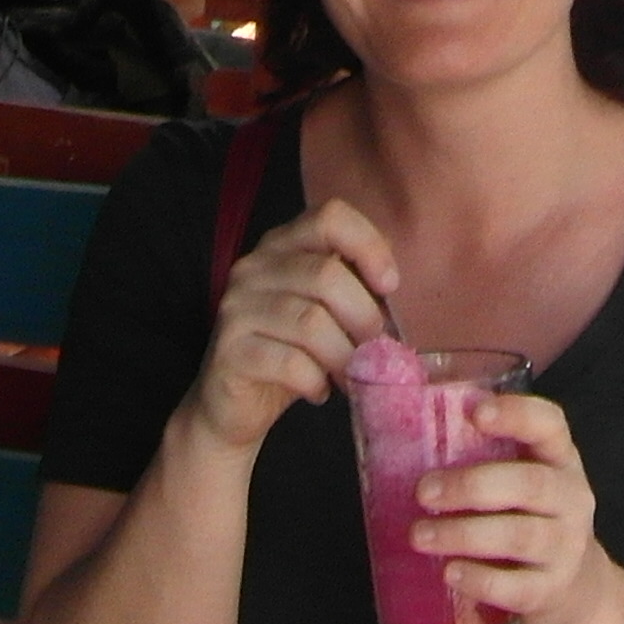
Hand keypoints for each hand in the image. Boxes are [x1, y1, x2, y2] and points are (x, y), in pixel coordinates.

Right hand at [182, 199, 398, 458]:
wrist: (231, 407)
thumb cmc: (290, 353)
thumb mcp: (326, 312)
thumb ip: (354, 288)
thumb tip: (393, 290)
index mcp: (282, 245)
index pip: (330, 217)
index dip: (368, 245)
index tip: (389, 286)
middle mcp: (254, 267)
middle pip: (326, 274)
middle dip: (364, 317)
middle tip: (375, 350)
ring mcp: (236, 307)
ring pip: (311, 322)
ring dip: (345, 357)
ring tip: (352, 376)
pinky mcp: (230, 351)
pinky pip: (290, 362)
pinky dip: (316, 381)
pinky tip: (319, 391)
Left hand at [414, 391, 623, 623]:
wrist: (575, 588)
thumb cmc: (529, 518)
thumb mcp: (521, 481)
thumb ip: (484, 458)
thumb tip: (407, 437)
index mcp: (559, 459)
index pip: (549, 425)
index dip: (516, 414)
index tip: (475, 412)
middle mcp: (571, 499)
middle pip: (530, 484)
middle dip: (472, 485)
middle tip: (423, 492)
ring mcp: (565, 547)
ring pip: (520, 536)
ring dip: (464, 534)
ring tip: (420, 535)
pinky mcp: (551, 591)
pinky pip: (517, 587)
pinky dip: (480, 579)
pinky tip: (450, 573)